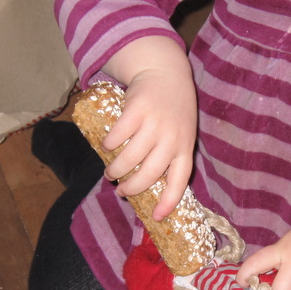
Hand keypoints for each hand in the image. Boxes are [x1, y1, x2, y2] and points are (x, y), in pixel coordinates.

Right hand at [100, 37, 197, 218]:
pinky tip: (106, 146)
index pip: (179, 180)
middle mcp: (171, 137)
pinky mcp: (137, 110)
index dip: (169, 200)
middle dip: (132, 187)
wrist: (166, 72)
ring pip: (130, 158)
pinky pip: (118, 136)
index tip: (158, 217)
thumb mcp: (180, 131)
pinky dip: (109, 145)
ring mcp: (155, 124)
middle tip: (121, 190)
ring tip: (110, 172)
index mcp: (184, 146)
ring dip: (116, 170)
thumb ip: (169, 153)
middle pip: (149, 174)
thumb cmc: (172, 109)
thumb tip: (146, 183)